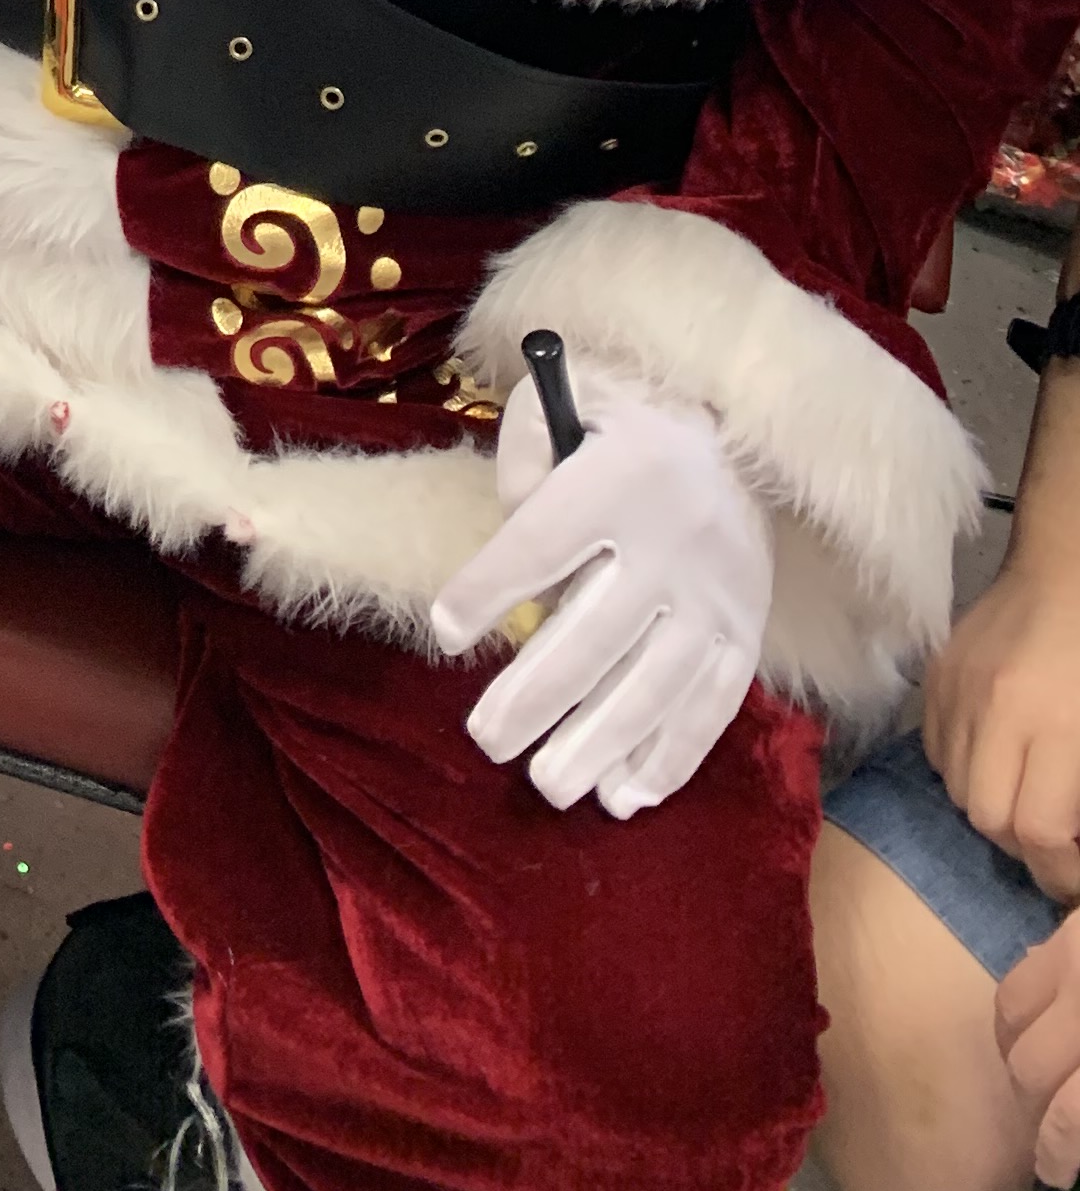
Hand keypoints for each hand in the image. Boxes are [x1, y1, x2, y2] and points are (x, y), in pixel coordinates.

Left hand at [429, 360, 771, 817]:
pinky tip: (626, 794)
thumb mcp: (569, 396)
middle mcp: (673, 541)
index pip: (540, 543)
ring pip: (654, 684)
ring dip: (601, 744)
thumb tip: (508, 529)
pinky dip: (670, 757)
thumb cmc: (626, 419)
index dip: (489, 589)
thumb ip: (524, 456)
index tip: (445, 633)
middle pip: (595, 633)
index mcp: (618, 476)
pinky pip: (711, 706)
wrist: (741, 435)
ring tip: (550, 784)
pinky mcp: (746, 631)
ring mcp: (716, 595)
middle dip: (538, 696)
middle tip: (487, 740)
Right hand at [928, 559, 1079, 905]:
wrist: (1064, 571)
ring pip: (955, 789)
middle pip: (987, 818)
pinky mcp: (934, 675)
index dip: (1058, 873)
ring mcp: (955, 690)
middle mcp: (993, 711)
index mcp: (1051, 724)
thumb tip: (1070, 840)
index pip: (1036, 831)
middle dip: (1022, 846)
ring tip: (1023, 798)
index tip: (1075, 879)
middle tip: (1052, 843)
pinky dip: (963, 770)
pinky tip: (994, 759)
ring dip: (990, 808)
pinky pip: (937, 751)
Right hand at [1000, 915, 1079, 1190]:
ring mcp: (1071, 956)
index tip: (1054, 1174)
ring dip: (1018, 1059)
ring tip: (1040, 1081)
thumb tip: (1076, 1128)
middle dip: (1035, 1110)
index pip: (1069, 1114)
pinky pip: (1018, 979)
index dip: (1057, 1152)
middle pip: (1031, 1069)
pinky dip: (1019, 1016)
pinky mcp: (1066, 932)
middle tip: (1049, 1131)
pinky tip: (1040, 1032)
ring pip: (1010, 1021)